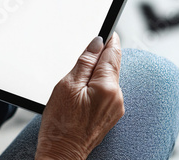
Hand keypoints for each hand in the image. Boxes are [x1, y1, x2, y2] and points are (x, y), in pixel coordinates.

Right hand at [36, 33, 123, 159]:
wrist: (62, 153)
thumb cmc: (60, 123)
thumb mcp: (67, 86)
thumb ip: (85, 62)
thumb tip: (97, 43)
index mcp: (107, 87)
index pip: (113, 53)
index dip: (109, 40)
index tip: (106, 30)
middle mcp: (117, 97)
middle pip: (112, 66)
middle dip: (99, 58)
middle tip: (82, 55)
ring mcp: (116, 108)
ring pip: (109, 79)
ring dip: (96, 73)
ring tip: (76, 80)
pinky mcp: (111, 115)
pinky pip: (107, 92)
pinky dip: (96, 86)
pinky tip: (81, 93)